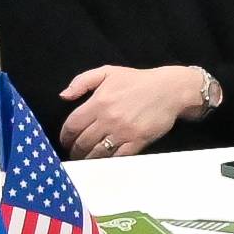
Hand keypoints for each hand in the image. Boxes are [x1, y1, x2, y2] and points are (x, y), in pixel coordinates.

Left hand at [59, 62, 207, 158]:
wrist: (169, 89)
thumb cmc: (138, 81)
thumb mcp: (108, 72)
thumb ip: (82, 81)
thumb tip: (63, 96)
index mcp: (98, 102)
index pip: (72, 125)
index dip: (64, 137)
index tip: (65, 141)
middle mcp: (108, 118)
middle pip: (82, 142)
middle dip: (75, 150)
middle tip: (74, 153)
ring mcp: (123, 131)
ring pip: (97, 153)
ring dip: (88, 159)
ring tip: (85, 160)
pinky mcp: (137, 141)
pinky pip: (117, 157)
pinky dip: (107, 162)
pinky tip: (103, 162)